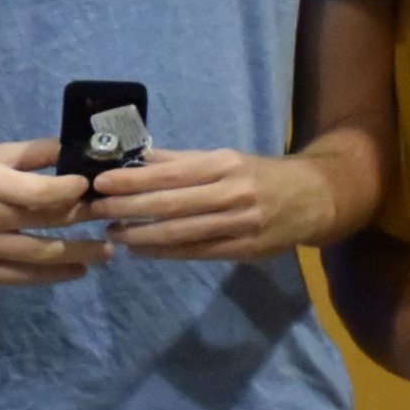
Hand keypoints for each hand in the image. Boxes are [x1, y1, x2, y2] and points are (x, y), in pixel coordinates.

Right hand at [0, 140, 106, 282]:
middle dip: (84, 221)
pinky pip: (22, 278)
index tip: (92, 187)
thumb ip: (32, 154)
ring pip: (40, 255)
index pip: (40, 192)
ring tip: (105, 251)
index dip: (71, 191)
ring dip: (79, 254)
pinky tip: (77, 271)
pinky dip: (54, 276)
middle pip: (46, 223)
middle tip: (111, 218)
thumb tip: (76, 149)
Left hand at [88, 149, 331, 260]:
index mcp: (224, 165)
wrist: (313, 199)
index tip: (101, 183)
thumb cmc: (261, 175)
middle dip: (128, 208)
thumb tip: (140, 159)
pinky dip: (165, 251)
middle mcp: (232, 193)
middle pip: (170, 204)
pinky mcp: (243, 250)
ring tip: (113, 234)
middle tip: (95, 211)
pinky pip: (197, 252)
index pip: (170, 173)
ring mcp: (239, 224)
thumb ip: (184, 161)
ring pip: (181, 232)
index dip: (133, 180)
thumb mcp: (227, 158)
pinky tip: (141, 249)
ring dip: (141, 234)